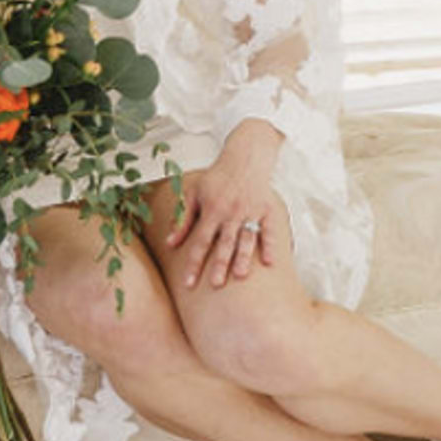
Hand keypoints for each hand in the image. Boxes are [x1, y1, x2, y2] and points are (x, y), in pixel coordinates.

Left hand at [165, 129, 284, 292]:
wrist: (245, 156)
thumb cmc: (217, 177)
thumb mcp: (194, 193)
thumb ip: (183, 219)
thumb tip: (169, 244)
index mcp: (212, 210)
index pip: (200, 242)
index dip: (193, 263)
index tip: (188, 283)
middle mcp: (231, 213)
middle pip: (224, 244)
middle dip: (219, 265)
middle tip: (214, 284)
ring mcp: (251, 211)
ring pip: (246, 239)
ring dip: (242, 257)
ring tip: (239, 276)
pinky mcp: (267, 208)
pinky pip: (270, 229)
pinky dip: (271, 244)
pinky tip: (269, 261)